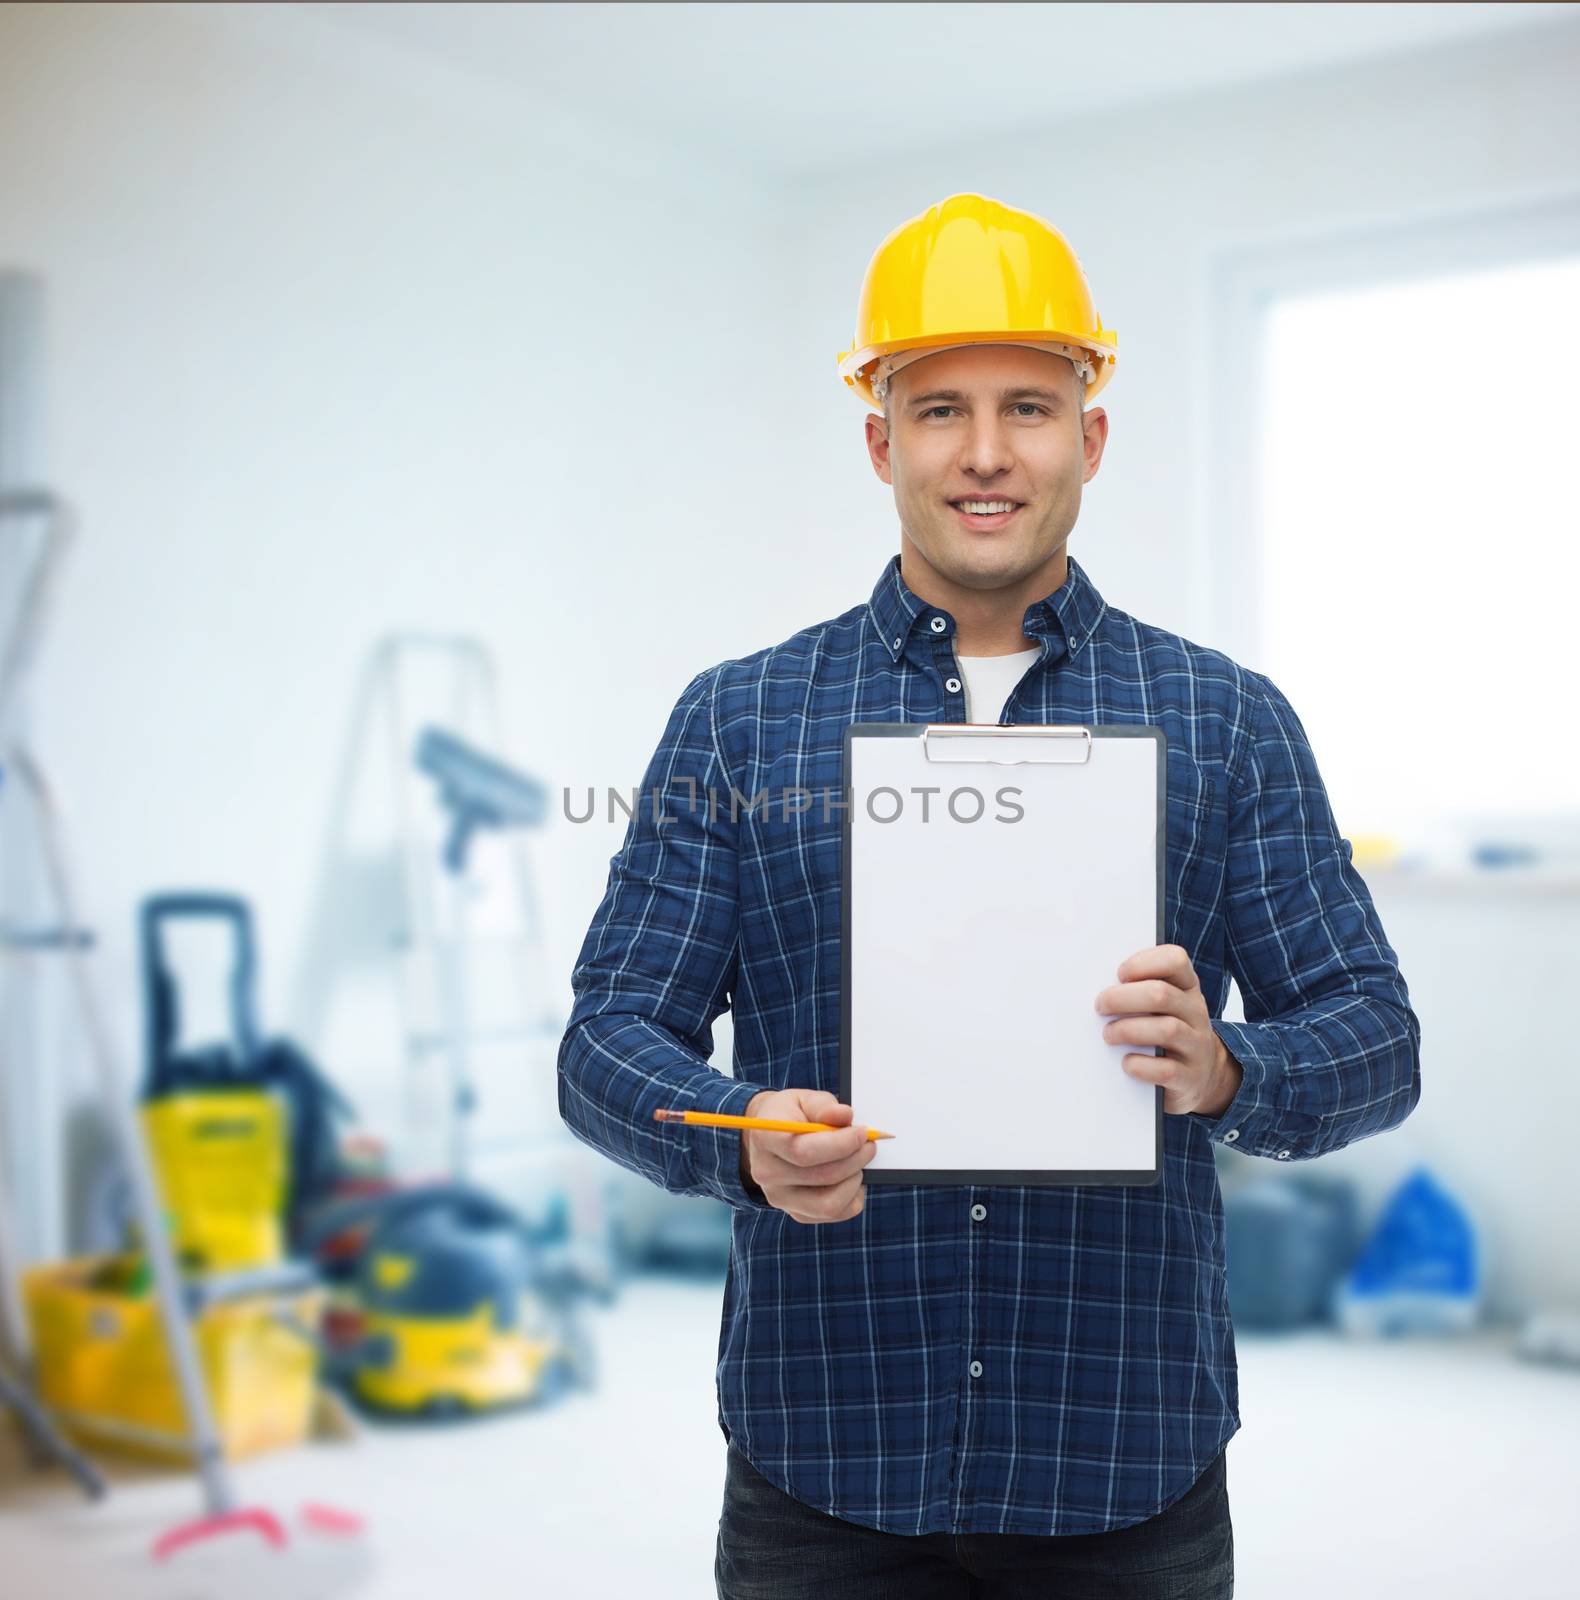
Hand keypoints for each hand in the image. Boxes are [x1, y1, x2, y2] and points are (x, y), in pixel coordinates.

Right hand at [739, 1088, 873, 1223]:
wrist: (768, 1137)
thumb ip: (824, 1106)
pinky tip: (851, 1177)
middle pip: (822, 1176)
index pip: (803, 1151)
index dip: (839, 1144)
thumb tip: (845, 1116)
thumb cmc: (791, 1114)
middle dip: (855, 1159)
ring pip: (829, 1203)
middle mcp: (767, 1172)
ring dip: (854, 1180)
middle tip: (869, 1144)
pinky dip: (852, 1197)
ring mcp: (780, 1197)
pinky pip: (834, 1214)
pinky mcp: (796, 1213)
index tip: (862, 1133)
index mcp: (765, 1137)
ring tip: (859, 1161)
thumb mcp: (804, 1099)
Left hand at [1094, 944, 1241, 1117]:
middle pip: (1161, 995)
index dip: (1144, 963)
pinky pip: (1166, 1070)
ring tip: (1109, 1034)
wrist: (1203, 1075)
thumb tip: (1097, 988)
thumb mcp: (1163, 1006)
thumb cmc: (1168, 1031)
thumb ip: (1138, 990)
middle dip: (1123, 998)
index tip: (1119, 974)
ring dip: (1128, 1030)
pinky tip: (1126, 1063)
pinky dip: (1140, 1066)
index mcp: (1187, 987)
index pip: (1175, 960)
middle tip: (1100, 1006)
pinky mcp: (1190, 1078)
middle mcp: (1195, 1013)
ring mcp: (1196, 1046)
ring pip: (1167, 1030)